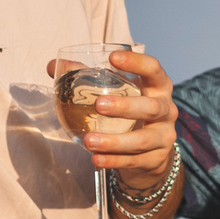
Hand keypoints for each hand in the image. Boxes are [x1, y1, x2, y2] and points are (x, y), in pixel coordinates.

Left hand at [49, 49, 177, 194]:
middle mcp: (166, 109)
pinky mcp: (157, 159)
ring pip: (142, 140)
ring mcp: (164, 136)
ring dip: (115, 141)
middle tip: (99, 105)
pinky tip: (95, 159)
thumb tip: (53, 66)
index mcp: (157, 86)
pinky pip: (135, 161)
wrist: (150, 150)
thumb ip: (86, 77)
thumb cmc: (129, 112)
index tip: (113, 58)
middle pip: (152, 107)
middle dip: (126, 106)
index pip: (153, 69)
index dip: (136, 62)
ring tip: (89, 141)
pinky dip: (114, 160)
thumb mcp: (117, 92)